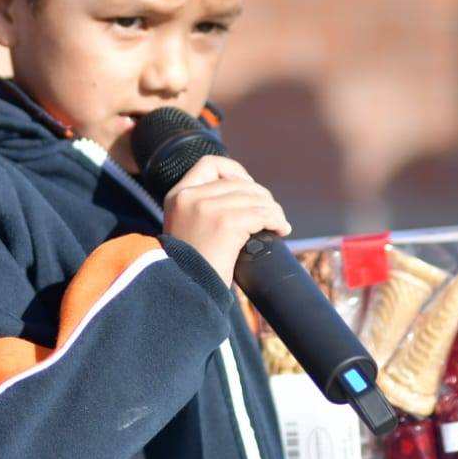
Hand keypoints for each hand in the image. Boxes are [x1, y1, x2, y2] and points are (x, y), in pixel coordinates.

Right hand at [162, 155, 290, 286]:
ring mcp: (207, 207)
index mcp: (177, 196)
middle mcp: (189, 196)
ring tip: (278, 225)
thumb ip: (203, 209)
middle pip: (239, 182)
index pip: (209, 164)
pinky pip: (262, 214)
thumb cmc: (191, 269)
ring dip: (273, 210)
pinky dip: (277, 220)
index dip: (235, 171)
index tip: (249, 187)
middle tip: (270, 215)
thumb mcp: (187, 230)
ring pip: (255, 197)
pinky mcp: (226, 223)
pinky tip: (280, 231)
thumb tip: (244, 196)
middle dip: (261, 196)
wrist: (185, 294)